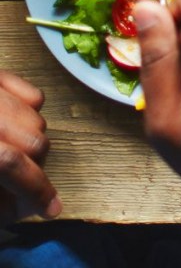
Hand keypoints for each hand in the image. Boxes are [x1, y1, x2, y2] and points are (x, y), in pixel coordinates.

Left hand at [0, 71, 57, 222]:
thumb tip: (20, 208)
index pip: (14, 166)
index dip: (36, 192)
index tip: (49, 209)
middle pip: (35, 143)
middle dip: (32, 168)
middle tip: (18, 185)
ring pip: (38, 119)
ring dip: (30, 141)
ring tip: (8, 153)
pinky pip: (33, 93)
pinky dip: (29, 111)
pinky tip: (12, 123)